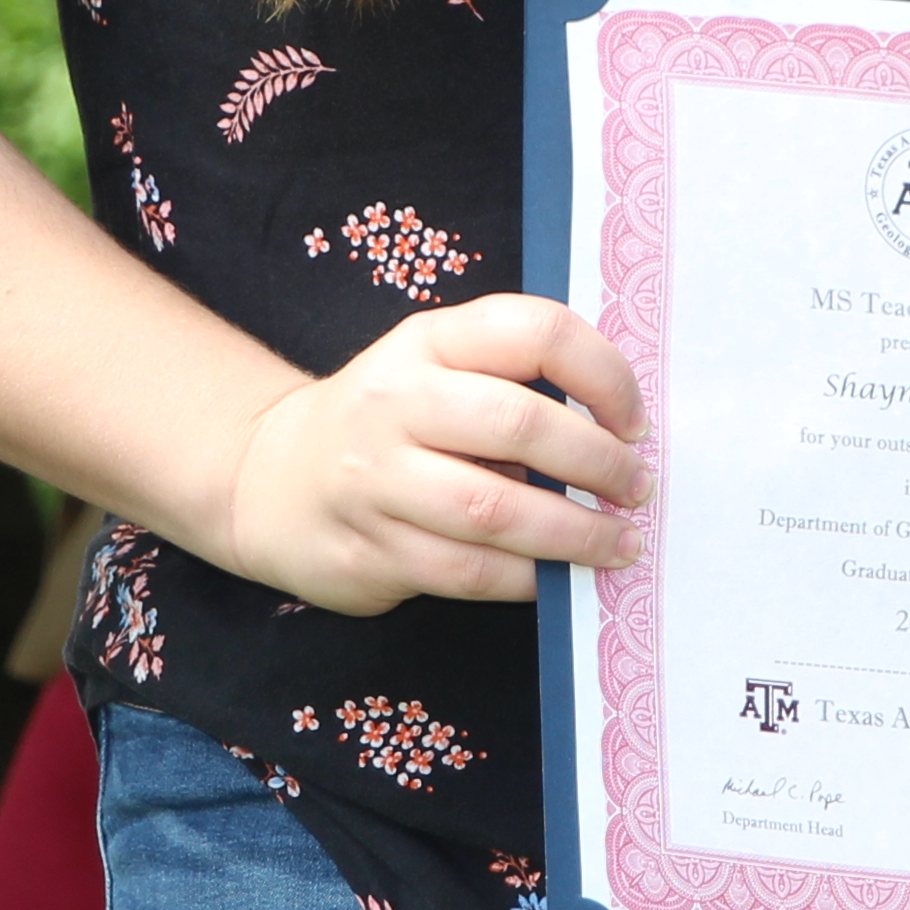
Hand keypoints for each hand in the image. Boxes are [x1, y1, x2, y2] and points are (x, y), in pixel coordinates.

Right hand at [214, 294, 650, 616]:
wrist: (272, 477)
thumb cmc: (390, 421)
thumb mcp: (437, 368)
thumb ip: (514, 378)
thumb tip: (624, 429)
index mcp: (430, 341)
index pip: (534, 331)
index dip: (603, 374)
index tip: (636, 420)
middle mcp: (396, 401)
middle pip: (518, 424)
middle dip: (598, 462)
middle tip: (637, 488)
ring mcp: (374, 479)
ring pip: (494, 510)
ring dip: (574, 533)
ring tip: (619, 543)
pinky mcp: (368, 549)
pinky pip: (467, 573)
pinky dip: (527, 579)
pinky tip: (557, 577)